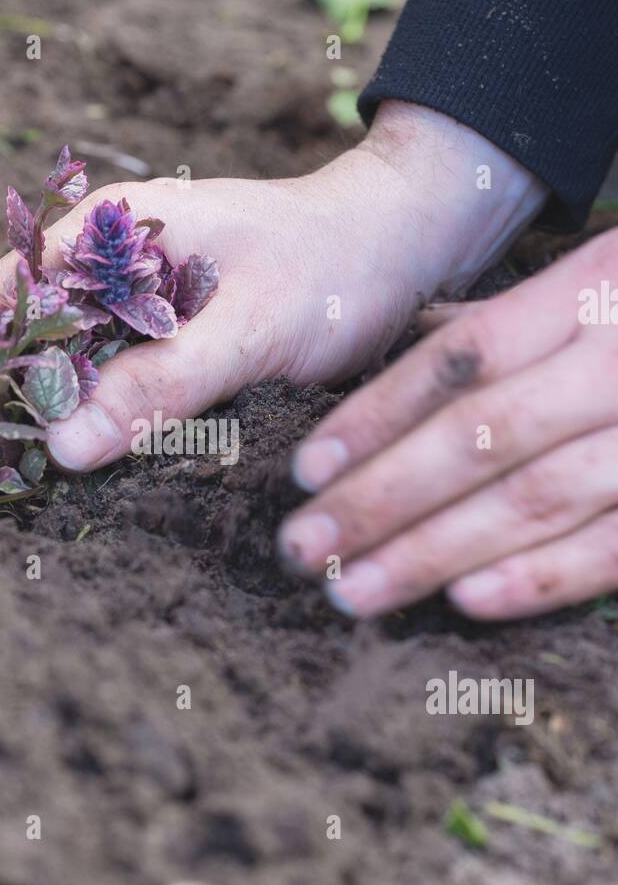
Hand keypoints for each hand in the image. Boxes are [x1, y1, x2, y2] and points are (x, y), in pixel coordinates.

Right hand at [0, 102, 543, 493]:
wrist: (398, 240)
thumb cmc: (332, 266)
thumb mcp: (253, 325)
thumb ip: (163, 381)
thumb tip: (65, 449)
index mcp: (99, 235)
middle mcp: (96, 263)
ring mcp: (122, 299)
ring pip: (36, 367)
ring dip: (4, 423)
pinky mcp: (152, 334)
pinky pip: (87, 382)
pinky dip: (60, 424)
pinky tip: (45, 470)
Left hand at [279, 225, 617, 620]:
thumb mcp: (603, 279)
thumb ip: (514, 319)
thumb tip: (408, 344)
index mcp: (594, 291)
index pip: (463, 360)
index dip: (376, 416)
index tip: (305, 471)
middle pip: (481, 437)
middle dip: (380, 499)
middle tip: (300, 548)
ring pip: (534, 499)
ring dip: (432, 552)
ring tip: (350, 591)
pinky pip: (615, 546)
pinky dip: (541, 578)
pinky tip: (463, 605)